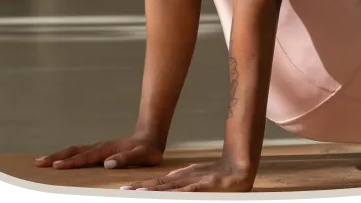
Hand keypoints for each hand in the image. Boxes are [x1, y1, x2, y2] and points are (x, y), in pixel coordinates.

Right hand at [35, 134, 162, 169]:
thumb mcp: (142, 156)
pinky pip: (78, 153)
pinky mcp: (98, 151)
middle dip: (56, 157)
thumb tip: (108, 164)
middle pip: (74, 151)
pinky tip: (57, 161)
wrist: (150, 137)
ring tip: (40, 161)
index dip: (71, 163)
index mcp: (107, 150)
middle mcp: (99, 147)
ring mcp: (97, 148)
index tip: (56, 166)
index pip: (85, 157)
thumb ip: (126, 159)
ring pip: (74, 150)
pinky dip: (65, 156)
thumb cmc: (148, 150)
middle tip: (38, 163)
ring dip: (57, 155)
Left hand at [120, 155, 254, 192]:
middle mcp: (183, 179)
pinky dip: (174, 193)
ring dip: (152, 191)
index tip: (124, 190)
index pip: (156, 183)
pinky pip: (186, 191)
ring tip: (136, 193)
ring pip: (168, 188)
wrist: (237, 167)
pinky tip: (164, 194)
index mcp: (179, 178)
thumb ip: (179, 183)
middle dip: (140, 190)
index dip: (140, 187)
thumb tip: (162, 187)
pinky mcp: (202, 186)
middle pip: (158, 185)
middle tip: (123, 192)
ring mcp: (192, 182)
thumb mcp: (193, 178)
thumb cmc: (215, 175)